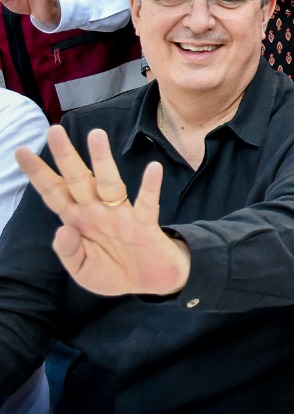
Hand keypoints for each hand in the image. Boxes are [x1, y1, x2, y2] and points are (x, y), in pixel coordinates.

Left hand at [15, 126, 190, 296]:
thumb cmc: (114, 271)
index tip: (21, 151)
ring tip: (96, 135)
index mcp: (78, 220)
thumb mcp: (83, 270)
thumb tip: (62, 229)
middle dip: (65, 156)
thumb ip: (68, 252)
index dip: (38, 173)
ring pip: (110, 183)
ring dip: (103, 160)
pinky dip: (150, 186)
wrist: (150, 283)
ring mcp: (121, 215)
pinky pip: (146, 203)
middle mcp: (97, 211)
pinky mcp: (144, 224)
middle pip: (78, 179)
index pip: (54, 192)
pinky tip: (152, 168)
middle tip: (53, 130)